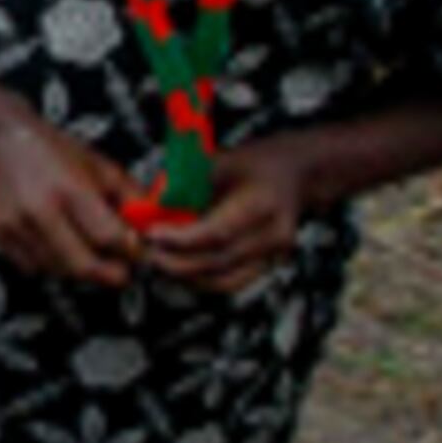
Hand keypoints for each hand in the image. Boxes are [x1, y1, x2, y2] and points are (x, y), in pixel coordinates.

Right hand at [0, 116, 140, 286]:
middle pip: (84, 266)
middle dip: (110, 274)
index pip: (110, 238)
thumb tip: (154, 229)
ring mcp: (15, 225)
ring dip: (79, 268)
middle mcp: (39, 210)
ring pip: (59, 271)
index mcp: (70, 188)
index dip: (131, 251)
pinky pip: (33, 267)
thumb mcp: (101, 165)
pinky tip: (56, 244)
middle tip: (121, 271)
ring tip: (86, 250)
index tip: (137, 251)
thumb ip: (131, 198)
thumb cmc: (55, 150)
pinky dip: (50, 264)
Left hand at [144, 142, 308, 294]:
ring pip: (225, 280)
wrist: (295, 175)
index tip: (151, 234)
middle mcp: (273, 236)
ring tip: (157, 260)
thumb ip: (187, 181)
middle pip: (220, 261)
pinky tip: (179, 267)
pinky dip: (202, 280)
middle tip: (145, 251)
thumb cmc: (256, 164)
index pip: (219, 232)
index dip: (182, 238)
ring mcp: (274, 255)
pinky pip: (232, 282)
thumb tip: (152, 201)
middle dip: (176, 261)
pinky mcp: (267, 265)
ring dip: (186, 275)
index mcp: (264, 205)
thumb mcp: (220, 160)